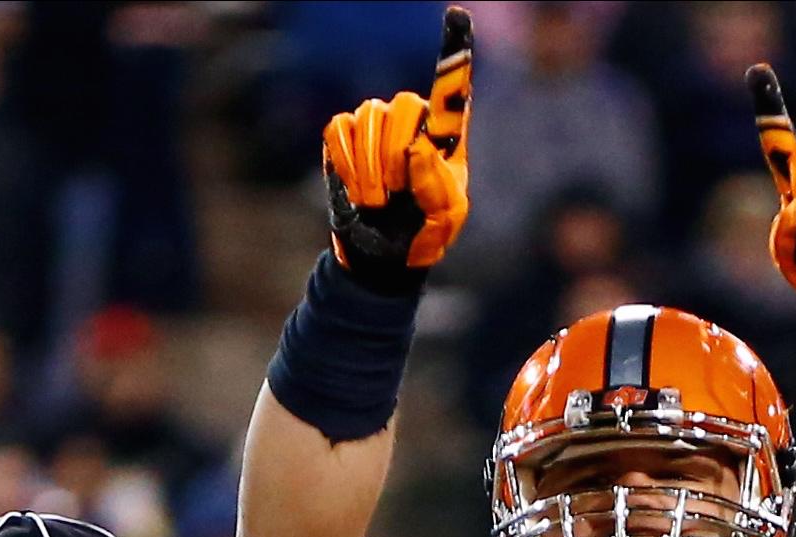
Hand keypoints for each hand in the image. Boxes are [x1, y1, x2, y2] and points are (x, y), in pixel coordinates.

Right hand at [323, 6, 472, 286]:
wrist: (384, 254)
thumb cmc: (424, 234)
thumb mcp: (445, 216)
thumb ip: (437, 184)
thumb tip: (418, 148)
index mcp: (446, 136)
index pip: (452, 88)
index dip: (455, 51)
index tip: (457, 14)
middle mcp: (412, 121)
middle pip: (404, 106)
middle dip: (396, 152)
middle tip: (396, 191)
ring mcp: (376, 125)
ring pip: (369, 118)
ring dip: (370, 166)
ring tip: (378, 198)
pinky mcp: (344, 136)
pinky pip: (339, 130)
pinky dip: (346, 163)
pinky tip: (358, 189)